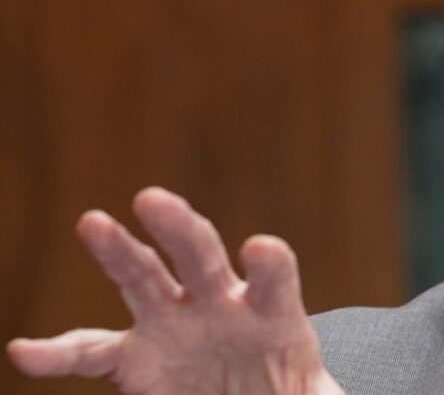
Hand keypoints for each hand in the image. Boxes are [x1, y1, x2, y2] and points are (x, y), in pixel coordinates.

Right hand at [7, 187, 344, 394]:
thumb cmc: (283, 390)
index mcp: (269, 309)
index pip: (273, 277)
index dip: (268, 263)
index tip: (261, 250)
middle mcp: (217, 303)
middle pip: (200, 256)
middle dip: (179, 228)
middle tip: (155, 200)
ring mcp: (172, 322)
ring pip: (142, 277)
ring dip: (118, 250)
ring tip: (93, 222)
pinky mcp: (134, 357)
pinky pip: (90, 352)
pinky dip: (57, 354)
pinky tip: (27, 353)